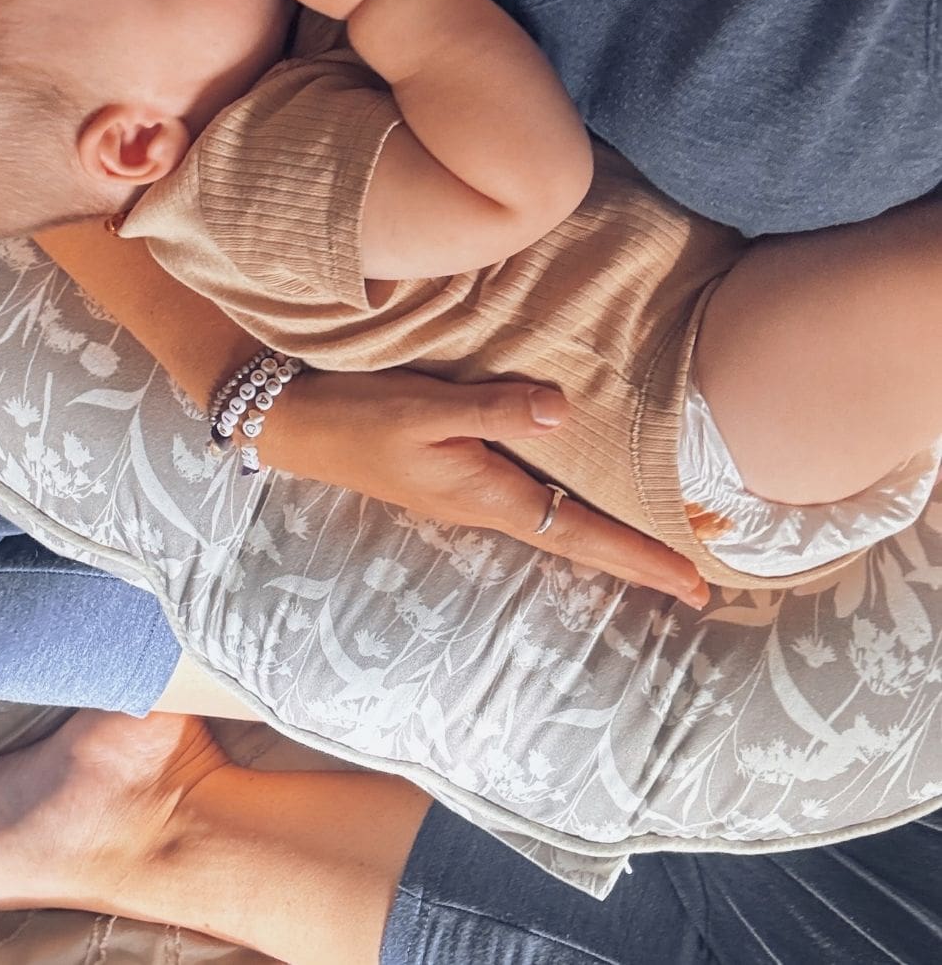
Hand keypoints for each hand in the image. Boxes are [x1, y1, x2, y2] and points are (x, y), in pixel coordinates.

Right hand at [260, 369, 710, 608]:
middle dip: (634, 560)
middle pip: (574, 539)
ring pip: (555, 522)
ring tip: (655, 546)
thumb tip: (566, 413)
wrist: (296, 428)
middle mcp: (484, 506)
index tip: (694, 583)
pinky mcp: (454, 478)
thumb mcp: (426, 407)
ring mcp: (468, 496)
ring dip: (606, 538)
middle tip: (695, 581)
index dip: (638, 557)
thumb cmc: (357, 416)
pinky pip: (531, 500)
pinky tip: (580, 496)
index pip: (578, 534)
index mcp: (486, 495)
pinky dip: (571, 510)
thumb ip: (495, 409)